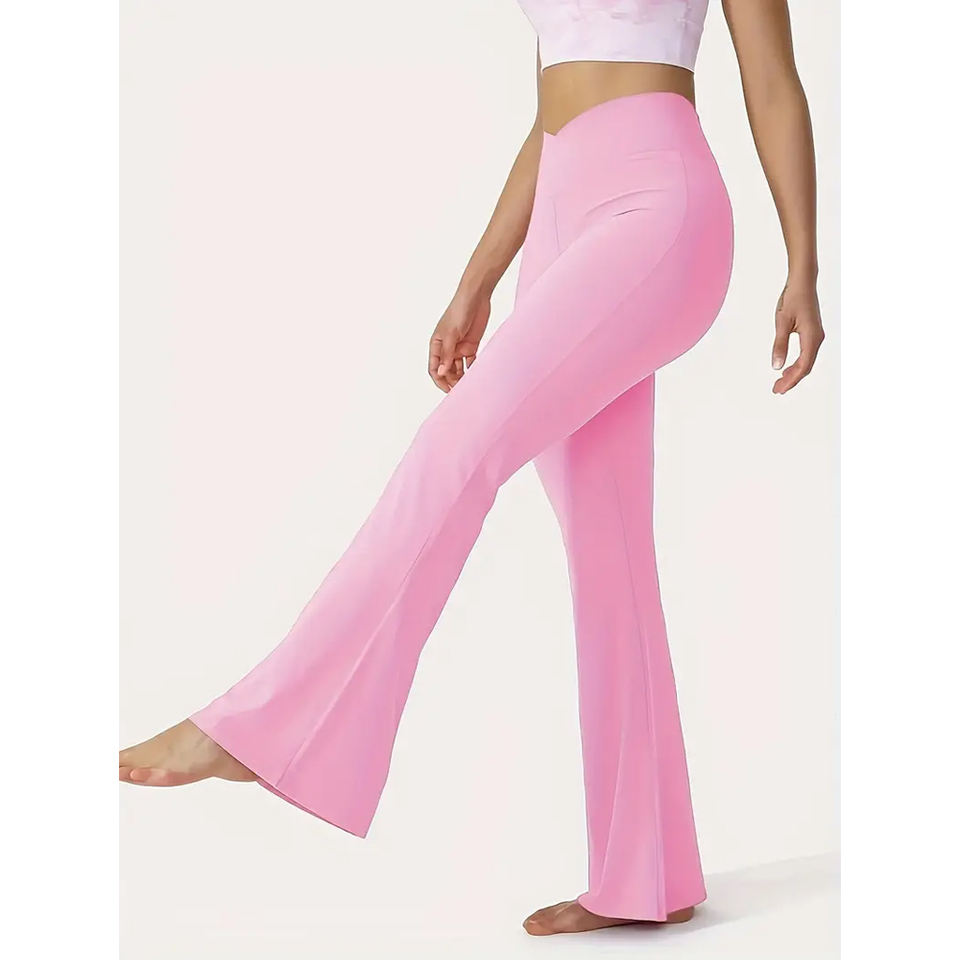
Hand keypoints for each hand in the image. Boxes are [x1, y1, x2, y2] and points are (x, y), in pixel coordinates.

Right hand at [428, 285, 490, 391]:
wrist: (476, 297)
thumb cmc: (459, 311)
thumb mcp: (451, 334)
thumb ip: (447, 354)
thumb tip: (441, 373)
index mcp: (436, 344)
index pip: (434, 368)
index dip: (439, 380)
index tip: (448, 390)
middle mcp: (446, 348)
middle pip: (446, 370)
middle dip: (451, 381)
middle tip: (460, 391)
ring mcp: (459, 347)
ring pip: (458, 368)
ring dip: (461, 377)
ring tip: (468, 386)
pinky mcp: (471, 345)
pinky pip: (470, 362)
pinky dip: (472, 369)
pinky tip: (476, 376)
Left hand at [771, 278, 824, 393]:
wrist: (803, 282)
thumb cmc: (792, 299)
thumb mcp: (782, 322)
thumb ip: (779, 345)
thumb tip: (776, 367)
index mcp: (811, 338)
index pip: (802, 366)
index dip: (791, 380)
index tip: (778, 389)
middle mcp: (817, 339)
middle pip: (806, 367)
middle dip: (792, 380)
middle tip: (776, 390)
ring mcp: (816, 336)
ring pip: (807, 361)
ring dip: (794, 373)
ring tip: (779, 382)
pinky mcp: (813, 333)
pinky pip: (806, 354)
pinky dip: (797, 364)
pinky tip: (786, 368)